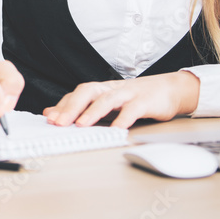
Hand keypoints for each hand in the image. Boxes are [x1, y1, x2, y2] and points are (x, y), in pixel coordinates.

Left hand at [42, 71, 200, 129]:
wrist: (170, 89)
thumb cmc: (135, 98)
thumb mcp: (107, 102)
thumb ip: (81, 108)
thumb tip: (52, 112)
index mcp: (101, 89)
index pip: (77, 94)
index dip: (63, 105)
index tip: (49, 118)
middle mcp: (112, 89)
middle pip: (87, 91)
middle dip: (72, 107)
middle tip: (59, 122)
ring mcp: (129, 93)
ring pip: (108, 99)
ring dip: (93, 112)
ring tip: (82, 125)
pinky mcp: (146, 101)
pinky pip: (133, 109)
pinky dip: (124, 119)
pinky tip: (117, 130)